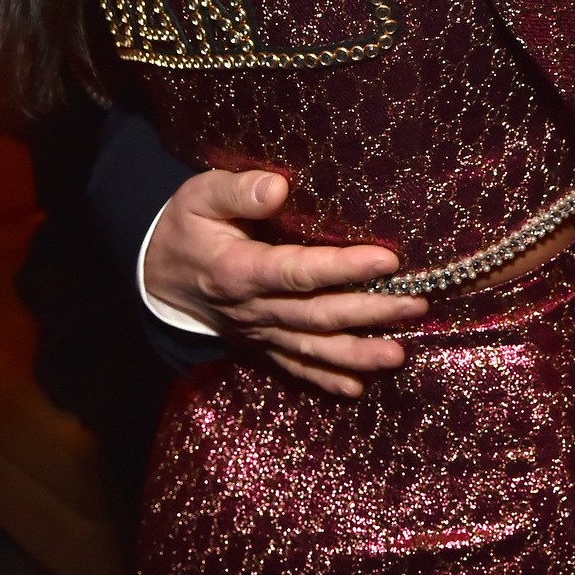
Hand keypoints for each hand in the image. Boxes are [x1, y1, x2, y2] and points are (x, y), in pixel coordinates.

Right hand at [144, 169, 425, 397]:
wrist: (158, 274)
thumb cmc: (187, 225)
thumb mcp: (199, 196)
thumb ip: (238, 190)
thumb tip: (279, 187)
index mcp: (237, 269)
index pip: (297, 272)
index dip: (343, 268)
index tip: (388, 260)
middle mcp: (251, 309)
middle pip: (317, 315)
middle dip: (370, 312)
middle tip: (417, 303)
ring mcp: (257, 333)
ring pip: (312, 348)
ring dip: (357, 354)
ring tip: (399, 355)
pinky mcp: (261, 346)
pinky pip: (295, 368)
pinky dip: (325, 380)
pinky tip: (358, 387)